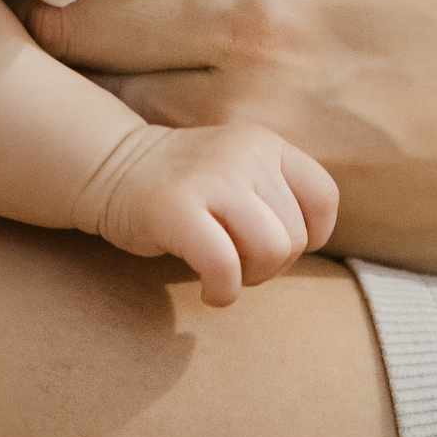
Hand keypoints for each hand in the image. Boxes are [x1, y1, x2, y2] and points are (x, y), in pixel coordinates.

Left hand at [10, 0, 436, 279]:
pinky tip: (120, 124)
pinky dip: (129, 155)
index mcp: (264, 16)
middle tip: (15, 10)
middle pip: (87, 82)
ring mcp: (244, 177)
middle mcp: (235, 104)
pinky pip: (164, 190)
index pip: (101, 6)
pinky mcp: (260, 225)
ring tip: (47, 64)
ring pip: (112, 139)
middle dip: (44, 47)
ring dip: (74, 102)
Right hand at [69, 122, 337, 305]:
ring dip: (252, 278)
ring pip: (272, 250)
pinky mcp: (177, 208)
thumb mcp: (241, 171)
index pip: (323, 197)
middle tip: (237, 262)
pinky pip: (224, 265)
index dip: (310, 235)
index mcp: (266, 146)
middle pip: (296, 236)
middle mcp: (246, 155)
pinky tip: (208, 289)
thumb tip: (308, 244)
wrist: (113, 166)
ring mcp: (213, 179)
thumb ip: (276, 194)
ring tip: (225, 272)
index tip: (275, 245)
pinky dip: (223, 290)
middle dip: (272, 266)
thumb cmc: (186, 186)